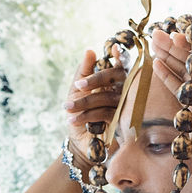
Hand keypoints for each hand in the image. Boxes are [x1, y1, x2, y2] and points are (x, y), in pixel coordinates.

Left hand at [63, 48, 126, 167]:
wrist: (79, 142)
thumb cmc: (79, 112)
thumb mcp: (77, 90)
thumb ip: (83, 71)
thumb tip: (90, 51)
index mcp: (114, 82)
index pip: (120, 66)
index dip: (121, 57)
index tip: (115, 49)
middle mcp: (123, 93)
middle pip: (116, 78)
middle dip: (95, 80)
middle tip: (77, 86)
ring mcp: (125, 108)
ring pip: (107, 97)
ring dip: (84, 102)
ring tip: (67, 108)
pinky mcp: (121, 125)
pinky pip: (105, 114)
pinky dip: (86, 115)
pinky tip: (73, 119)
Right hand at [151, 30, 191, 157]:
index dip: (191, 42)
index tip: (176, 35)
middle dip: (174, 47)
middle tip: (156, 35)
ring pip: (182, 72)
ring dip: (168, 58)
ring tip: (153, 45)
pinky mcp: (191, 106)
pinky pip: (177, 87)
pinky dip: (167, 76)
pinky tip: (156, 64)